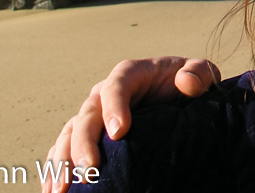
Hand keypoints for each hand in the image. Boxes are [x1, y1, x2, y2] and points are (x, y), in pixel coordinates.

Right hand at [41, 57, 219, 192]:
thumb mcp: (201, 72)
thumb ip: (198, 72)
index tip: (119, 133)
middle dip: (83, 142)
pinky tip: (52, 189)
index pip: (116, 86)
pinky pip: (65, 148)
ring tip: (61, 188)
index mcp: (130, 74)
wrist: (180, 95)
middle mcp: (105, 92)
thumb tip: (185, 82)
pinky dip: (56, 167)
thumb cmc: (190, 83)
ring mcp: (94, 114)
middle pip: (88, 113)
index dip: (114, 107)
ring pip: (70, 133)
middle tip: (88, 169)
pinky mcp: (89, 134)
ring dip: (62, 160)